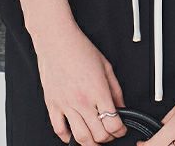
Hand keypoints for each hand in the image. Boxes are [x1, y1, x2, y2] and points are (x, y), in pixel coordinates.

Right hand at [33, 22, 128, 143]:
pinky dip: (68, 138)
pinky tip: (73, 134)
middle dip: (108, 138)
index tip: (121, 128)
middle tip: (110, 132)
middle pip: (99, 135)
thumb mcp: (106, 65)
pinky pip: (59, 130)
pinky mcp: (52, 105)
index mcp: (98, 91)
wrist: (56, 39)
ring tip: (95, 138)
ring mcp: (66, 105)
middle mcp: (82, 101)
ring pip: (81, 137)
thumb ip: (116, 89)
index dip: (121, 130)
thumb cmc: (79, 48)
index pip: (113, 124)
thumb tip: (121, 106)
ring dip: (91, 143)